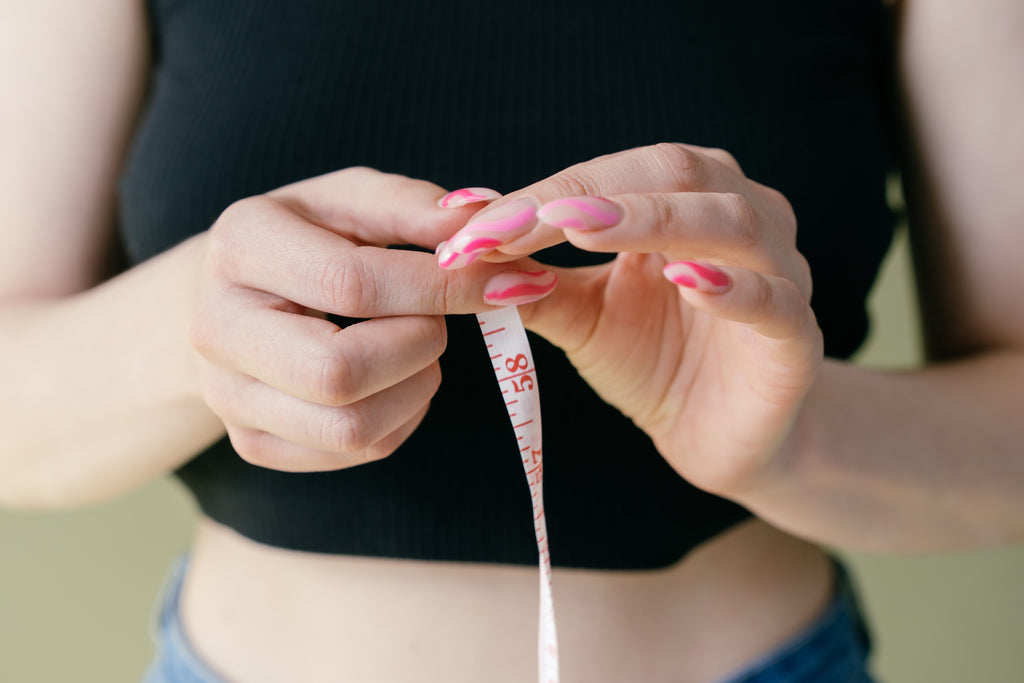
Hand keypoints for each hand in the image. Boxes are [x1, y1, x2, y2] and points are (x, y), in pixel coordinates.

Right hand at [189, 168, 556, 471]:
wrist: (233, 294)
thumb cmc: (306, 238)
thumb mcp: (351, 199)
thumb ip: (412, 206)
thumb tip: (480, 220)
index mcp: (240, 247)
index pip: (349, 284)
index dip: (441, 289)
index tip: (505, 282)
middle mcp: (217, 328)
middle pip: (340, 373)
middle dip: (420, 346)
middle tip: (436, 319)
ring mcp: (227, 396)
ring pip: (351, 428)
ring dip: (417, 388)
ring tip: (419, 347)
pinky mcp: (252, 441)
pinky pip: (353, 453)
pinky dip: (401, 419)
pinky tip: (398, 380)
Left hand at [440, 144, 821, 495]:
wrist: (715, 434)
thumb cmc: (653, 361)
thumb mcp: (583, 318)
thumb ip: (538, 284)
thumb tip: (468, 255)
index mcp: (687, 201)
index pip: (615, 175)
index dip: (546, 194)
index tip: (476, 225)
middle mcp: (742, 218)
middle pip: (675, 174)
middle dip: (589, 196)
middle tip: (518, 221)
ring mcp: (780, 273)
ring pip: (730, 223)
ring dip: (652, 221)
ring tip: (581, 231)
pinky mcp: (796, 338)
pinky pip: (773, 302)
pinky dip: (733, 288)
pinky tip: (686, 281)